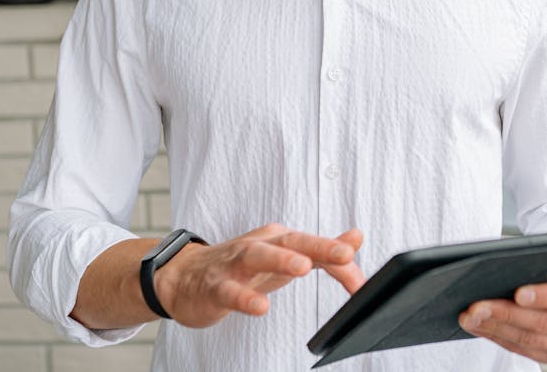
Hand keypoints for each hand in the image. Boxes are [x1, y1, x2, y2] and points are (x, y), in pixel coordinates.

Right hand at [156, 224, 364, 327]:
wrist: (183, 277)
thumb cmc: (240, 266)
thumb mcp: (284, 256)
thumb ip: (321, 250)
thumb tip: (357, 238)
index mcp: (279, 240)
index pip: (315, 247)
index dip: (342, 261)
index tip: (363, 282)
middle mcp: (259, 246)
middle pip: (292, 241)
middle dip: (319, 246)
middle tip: (345, 252)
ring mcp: (235, 265)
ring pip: (258, 256)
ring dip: (281, 260)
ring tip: (303, 267)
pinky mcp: (215, 287)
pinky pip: (230, 292)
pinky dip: (245, 298)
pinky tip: (260, 307)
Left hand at [458, 268, 546, 363]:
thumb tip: (505, 264)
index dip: (546, 296)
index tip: (517, 292)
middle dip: (507, 314)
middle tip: (478, 305)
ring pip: (532, 341)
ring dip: (496, 328)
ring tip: (471, 316)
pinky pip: (526, 351)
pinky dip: (500, 338)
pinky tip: (481, 326)